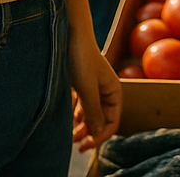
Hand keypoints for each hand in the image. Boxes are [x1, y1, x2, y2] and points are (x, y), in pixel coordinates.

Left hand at [70, 31, 120, 152]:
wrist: (70, 35)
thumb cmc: (81, 58)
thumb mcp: (87, 88)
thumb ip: (93, 111)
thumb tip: (98, 133)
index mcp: (113, 90)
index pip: (112, 120)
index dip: (101, 135)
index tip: (87, 145)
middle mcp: (105, 90)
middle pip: (101, 119)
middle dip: (90, 133)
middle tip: (76, 145)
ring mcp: (93, 87)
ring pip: (90, 113)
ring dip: (81, 126)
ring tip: (69, 135)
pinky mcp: (81, 84)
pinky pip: (81, 105)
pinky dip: (75, 114)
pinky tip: (66, 119)